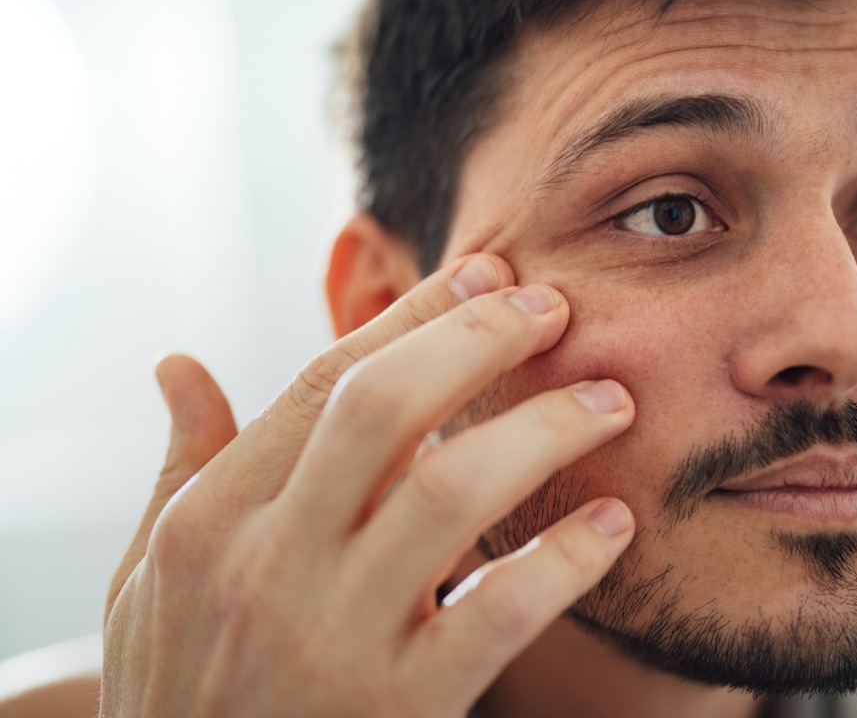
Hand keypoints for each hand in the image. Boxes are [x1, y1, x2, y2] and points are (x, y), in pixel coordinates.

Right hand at [100, 255, 636, 716]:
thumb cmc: (184, 683)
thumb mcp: (151, 578)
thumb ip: (180, 466)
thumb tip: (176, 364)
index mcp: (212, 517)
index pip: (326, 382)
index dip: (416, 315)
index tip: (486, 273)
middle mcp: (268, 563)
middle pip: (385, 408)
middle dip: (480, 339)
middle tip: (555, 307)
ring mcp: (334, 636)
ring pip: (452, 493)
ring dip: (545, 431)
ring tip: (611, 402)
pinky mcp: (400, 706)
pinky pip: (500, 614)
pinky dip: (566, 559)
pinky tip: (614, 523)